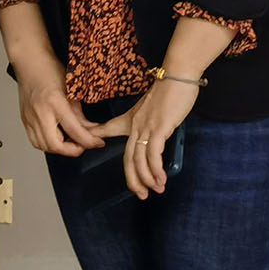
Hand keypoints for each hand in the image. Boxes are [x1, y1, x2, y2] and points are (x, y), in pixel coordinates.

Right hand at [14, 51, 104, 156]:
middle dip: (72, 150)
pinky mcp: (24, 120)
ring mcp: (30, 118)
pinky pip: (35, 141)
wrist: (30, 62)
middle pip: (56, 145)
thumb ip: (81, 115)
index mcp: (55, 103)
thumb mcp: (72, 92)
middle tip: (83, 145)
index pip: (75, 132)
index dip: (90, 142)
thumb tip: (92, 131)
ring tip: (70, 141)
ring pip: (44, 146)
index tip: (98, 143)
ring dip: (59, 148)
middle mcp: (40, 113)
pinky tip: (56, 136)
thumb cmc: (49, 70)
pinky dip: (47, 144)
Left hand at [97, 74, 200, 198]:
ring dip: (147, 178)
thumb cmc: (170, 89)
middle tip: (141, 194)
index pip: (108, 128)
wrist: (177, 75)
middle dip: (133, 179)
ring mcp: (146, 127)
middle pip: (127, 158)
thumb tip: (157, 130)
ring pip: (139, 160)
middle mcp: (135, 124)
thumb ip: (151, 119)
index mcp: (131, 118)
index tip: (91, 143)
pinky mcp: (159, 128)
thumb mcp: (154, 105)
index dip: (96, 135)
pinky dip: (155, 170)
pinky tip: (160, 179)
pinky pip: (153, 154)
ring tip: (155, 190)